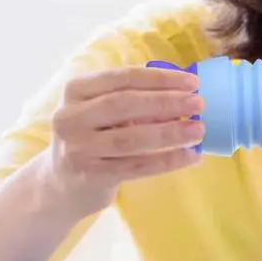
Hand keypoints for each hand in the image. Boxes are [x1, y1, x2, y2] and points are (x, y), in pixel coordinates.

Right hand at [44, 65, 204, 216]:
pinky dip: (168, 161)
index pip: (122, 77)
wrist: (62, 183)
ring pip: (131, 138)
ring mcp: (78, 148)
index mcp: (76, 90)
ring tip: (199, 131)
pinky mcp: (91, 176)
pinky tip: (191, 157)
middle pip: (124, 104)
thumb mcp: (104, 112)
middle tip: (199, 104)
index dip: (160, 79)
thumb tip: (187, 96)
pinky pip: (136, 167)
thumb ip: (136, 100)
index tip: (193, 83)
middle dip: (166, 103)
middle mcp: (71, 117)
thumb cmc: (95, 137)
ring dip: (170, 133)